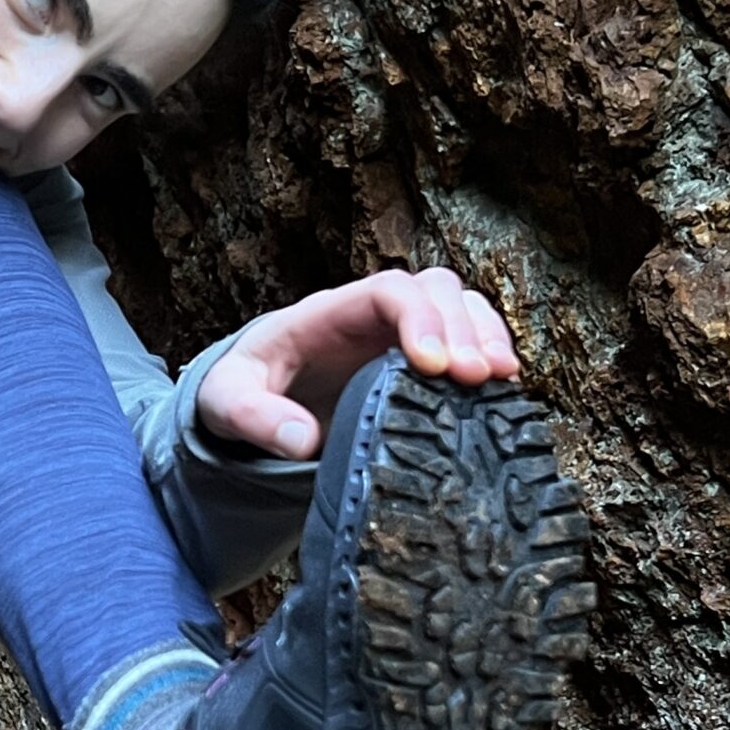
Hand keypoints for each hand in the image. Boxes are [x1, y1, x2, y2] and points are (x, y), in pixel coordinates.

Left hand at [196, 267, 519, 460]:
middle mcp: (370, 314)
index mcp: (326, 313)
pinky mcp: (419, 362)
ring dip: (486, 337)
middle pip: (434, 290)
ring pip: (461, 308)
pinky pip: (468, 340)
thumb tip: (302, 439)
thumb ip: (254, 418)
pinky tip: (503, 389)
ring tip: (500, 379)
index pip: (386, 291)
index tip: (432, 367)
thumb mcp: (226, 405)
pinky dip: (490, 356)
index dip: (418, 318)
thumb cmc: (240, 393)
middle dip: (462, 328)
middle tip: (476, 378)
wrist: (250, 403)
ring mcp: (399, 334)